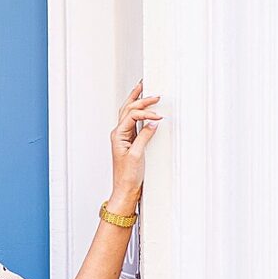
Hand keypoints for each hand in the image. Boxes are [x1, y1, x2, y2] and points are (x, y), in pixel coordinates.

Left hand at [110, 78, 162, 202]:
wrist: (125, 189)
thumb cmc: (127, 176)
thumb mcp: (137, 155)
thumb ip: (144, 136)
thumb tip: (153, 121)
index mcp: (118, 135)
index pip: (132, 115)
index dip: (146, 113)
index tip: (159, 116)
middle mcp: (119, 133)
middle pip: (127, 109)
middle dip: (139, 98)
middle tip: (151, 90)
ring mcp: (123, 137)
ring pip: (128, 113)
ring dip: (136, 101)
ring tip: (143, 89)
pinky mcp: (129, 141)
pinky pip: (133, 122)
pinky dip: (139, 113)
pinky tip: (144, 108)